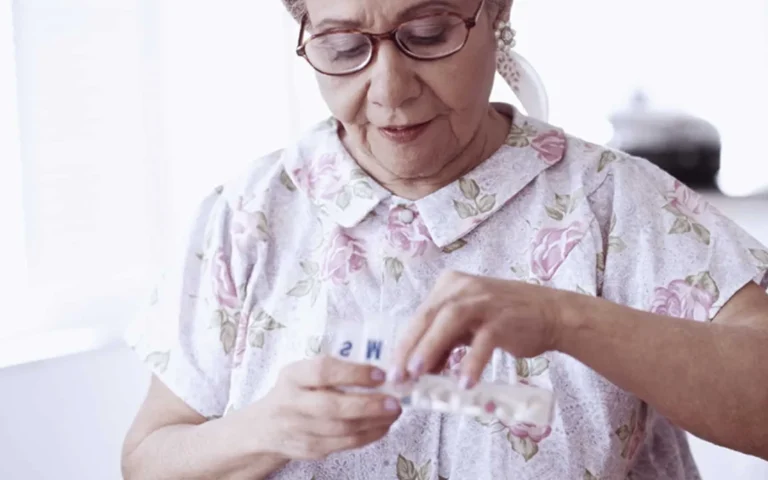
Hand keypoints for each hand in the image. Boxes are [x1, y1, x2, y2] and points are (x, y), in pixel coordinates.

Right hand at [255, 356, 401, 460]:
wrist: (265, 428)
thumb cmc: (295, 391)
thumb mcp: (302, 373)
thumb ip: (332, 369)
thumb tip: (379, 370)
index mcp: (292, 376)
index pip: (322, 372)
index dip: (353, 373)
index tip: (379, 373)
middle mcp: (292, 403)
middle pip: (332, 407)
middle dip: (368, 405)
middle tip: (395, 401)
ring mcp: (299, 430)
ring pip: (342, 430)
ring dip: (374, 422)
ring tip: (394, 412)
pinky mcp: (309, 450)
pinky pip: (344, 445)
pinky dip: (368, 436)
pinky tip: (383, 426)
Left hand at [390, 270, 563, 387]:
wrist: (551, 313)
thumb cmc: (505, 320)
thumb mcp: (469, 326)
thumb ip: (444, 342)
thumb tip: (418, 370)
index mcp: (450, 285)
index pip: (420, 316)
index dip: (404, 344)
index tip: (392, 371)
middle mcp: (463, 287)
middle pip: (428, 316)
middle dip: (410, 348)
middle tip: (399, 376)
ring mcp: (484, 300)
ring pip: (449, 320)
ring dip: (431, 347)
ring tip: (419, 374)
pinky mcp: (504, 317)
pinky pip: (483, 340)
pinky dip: (471, 361)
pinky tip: (464, 383)